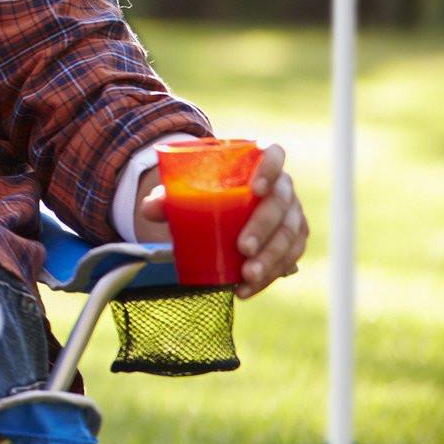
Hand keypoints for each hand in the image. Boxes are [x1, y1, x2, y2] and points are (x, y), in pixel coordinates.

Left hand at [135, 143, 308, 298]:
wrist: (224, 208)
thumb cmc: (206, 191)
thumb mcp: (186, 189)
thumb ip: (167, 197)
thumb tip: (150, 208)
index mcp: (259, 161)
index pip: (274, 154)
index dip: (270, 169)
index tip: (255, 189)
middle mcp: (282, 186)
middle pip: (281, 203)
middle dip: (264, 228)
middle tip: (243, 248)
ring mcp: (292, 213)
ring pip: (289, 235)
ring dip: (271, 259)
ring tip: (247, 276)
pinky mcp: (294, 239)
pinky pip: (289, 258)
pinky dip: (269, 276)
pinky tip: (247, 289)